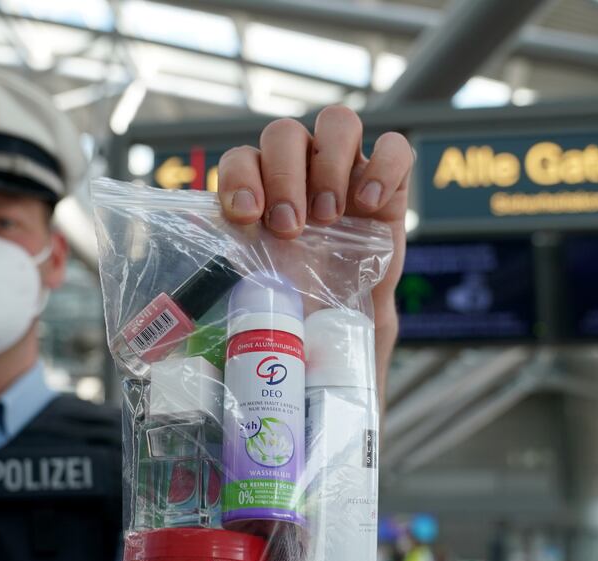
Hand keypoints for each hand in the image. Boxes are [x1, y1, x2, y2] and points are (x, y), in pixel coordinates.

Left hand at [216, 106, 412, 392]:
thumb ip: (233, 341)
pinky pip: (394, 147)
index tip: (246, 217)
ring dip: (330, 163)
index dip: (239, 176)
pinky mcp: (391, 189)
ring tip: (331, 217)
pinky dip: (384, 166)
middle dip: (284, 173)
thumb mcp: (263, 333)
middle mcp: (298, 185)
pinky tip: (373, 206)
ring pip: (336, 123)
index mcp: (257, 208)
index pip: (239, 159)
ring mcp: (345, 180)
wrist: (350, 347)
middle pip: (283, 134)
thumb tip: (203, 400)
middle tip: (293, 227)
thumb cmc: (297, 339)